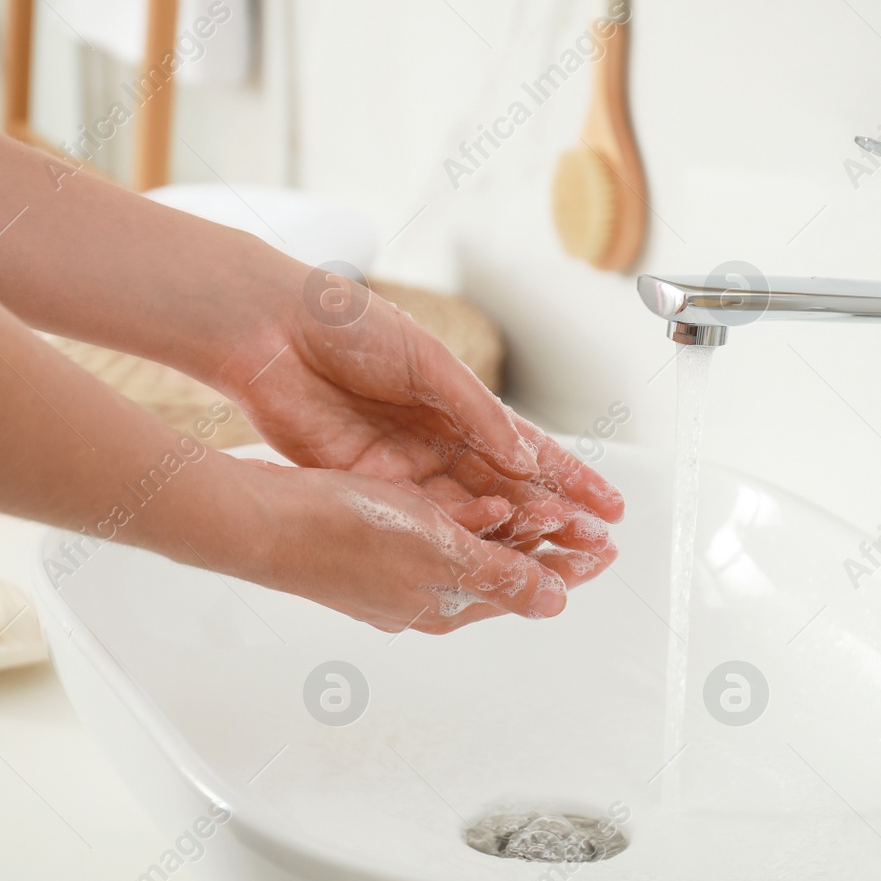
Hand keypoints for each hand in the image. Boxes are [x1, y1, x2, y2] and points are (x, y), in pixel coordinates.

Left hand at [218, 269, 624, 562]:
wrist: (272, 330)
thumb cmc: (348, 324)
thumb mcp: (427, 362)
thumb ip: (476, 413)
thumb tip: (524, 459)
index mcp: (457, 402)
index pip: (525, 449)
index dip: (569, 477)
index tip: (608, 504)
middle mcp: (435, 439)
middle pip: (502, 489)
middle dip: (550, 517)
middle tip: (592, 545)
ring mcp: (401, 467)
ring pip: (466, 511)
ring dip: (509, 534)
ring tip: (553, 555)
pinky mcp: (365, 484)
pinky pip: (417, 516)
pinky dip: (453, 533)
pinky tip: (487, 549)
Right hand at [243, 463, 617, 632]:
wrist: (262, 521)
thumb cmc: (342, 535)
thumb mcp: (439, 555)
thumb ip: (501, 575)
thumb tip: (554, 601)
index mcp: (447, 604)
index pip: (526, 587)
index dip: (570, 566)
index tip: (606, 548)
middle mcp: (425, 593)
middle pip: (504, 569)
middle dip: (551, 548)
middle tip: (592, 530)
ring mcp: (396, 570)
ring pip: (472, 549)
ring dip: (515, 529)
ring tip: (552, 513)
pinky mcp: (371, 541)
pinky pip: (435, 532)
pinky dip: (467, 515)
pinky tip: (478, 500)